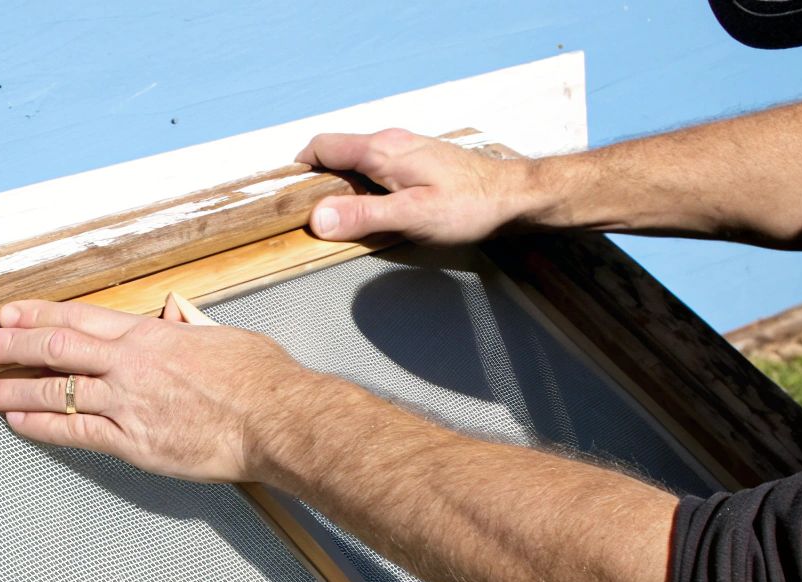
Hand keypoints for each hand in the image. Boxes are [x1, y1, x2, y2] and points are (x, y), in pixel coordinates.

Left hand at [0, 299, 323, 483]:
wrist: (276, 419)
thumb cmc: (260, 379)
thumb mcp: (222, 335)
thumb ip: (190, 326)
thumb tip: (176, 315)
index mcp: (151, 334)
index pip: (80, 319)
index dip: (39, 316)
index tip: (11, 315)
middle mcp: (131, 364)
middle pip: (57, 348)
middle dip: (13, 346)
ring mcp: (128, 403)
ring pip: (56, 391)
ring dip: (15, 389)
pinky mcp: (134, 442)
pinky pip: (76, 432)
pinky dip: (42, 426)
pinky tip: (18, 423)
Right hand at [295, 128, 532, 244]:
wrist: (513, 197)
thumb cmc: (469, 206)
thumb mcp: (411, 217)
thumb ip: (363, 217)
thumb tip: (317, 219)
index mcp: (381, 150)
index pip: (322, 147)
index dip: (299, 170)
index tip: (288, 198)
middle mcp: (389, 142)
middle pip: (336, 154)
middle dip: (319, 183)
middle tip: (313, 218)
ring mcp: (404, 149)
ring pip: (357, 162)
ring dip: (343, 187)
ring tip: (342, 221)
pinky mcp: (417, 161)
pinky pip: (376, 169)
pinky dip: (364, 187)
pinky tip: (376, 212)